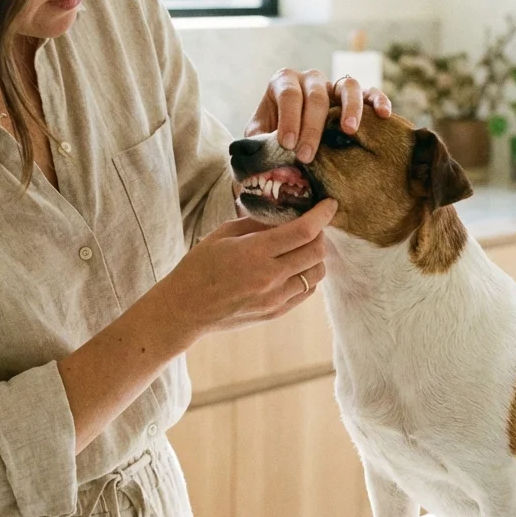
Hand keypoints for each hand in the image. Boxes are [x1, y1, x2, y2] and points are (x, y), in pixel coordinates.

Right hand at [152, 199, 336, 340]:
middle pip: (316, 252)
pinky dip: (307, 276)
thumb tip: (283, 212)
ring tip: (301, 248)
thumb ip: (256, 223)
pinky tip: (293, 268)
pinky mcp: (276, 313)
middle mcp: (270, 277)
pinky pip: (306, 291)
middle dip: (320, 234)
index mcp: (254, 253)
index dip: (322, 215)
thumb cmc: (199, 267)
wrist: (185, 309)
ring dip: (315, 257)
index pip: (303, 231)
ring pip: (317, 273)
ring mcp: (275, 298)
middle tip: (311, 226)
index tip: (330, 204)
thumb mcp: (222, 235)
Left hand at [246, 69, 393, 163]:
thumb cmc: (272, 137)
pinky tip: (384, 115)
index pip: (289, 94)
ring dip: (350, 108)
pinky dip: (378, 100)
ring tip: (349, 131)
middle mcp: (310, 79)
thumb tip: (261, 156)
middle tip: (306, 156)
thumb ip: (258, 141)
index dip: (288, 119)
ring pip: (347, 86)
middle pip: (316, 95)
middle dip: (312, 127)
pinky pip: (370, 92)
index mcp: (284, 82)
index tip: (287, 145)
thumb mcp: (258, 136)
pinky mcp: (356, 96)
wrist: (291, 141)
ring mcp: (334, 85)